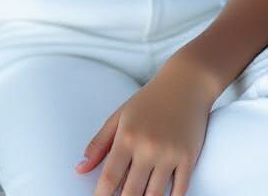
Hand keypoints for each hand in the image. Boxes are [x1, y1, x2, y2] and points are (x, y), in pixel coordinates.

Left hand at [75, 61, 215, 195]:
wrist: (186, 83)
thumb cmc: (150, 99)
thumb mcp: (120, 116)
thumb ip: (98, 143)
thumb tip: (80, 169)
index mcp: (127, 137)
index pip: (109, 179)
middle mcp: (147, 147)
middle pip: (130, 193)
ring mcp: (169, 154)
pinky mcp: (188, 158)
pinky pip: (179, 191)